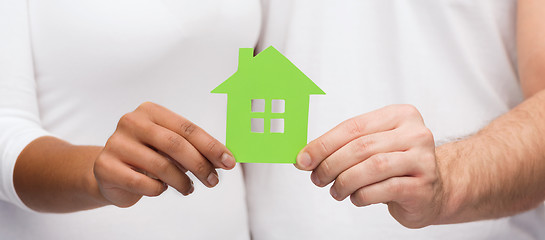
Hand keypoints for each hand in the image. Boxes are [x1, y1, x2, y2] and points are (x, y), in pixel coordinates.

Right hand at [93, 102, 234, 207]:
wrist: (108, 172)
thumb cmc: (147, 156)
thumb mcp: (169, 147)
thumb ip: (193, 149)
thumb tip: (225, 158)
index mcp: (150, 111)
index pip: (188, 129)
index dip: (211, 146)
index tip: (229, 162)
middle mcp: (131, 122)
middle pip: (176, 145)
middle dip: (200, 165)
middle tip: (214, 181)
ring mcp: (116, 143)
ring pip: (161, 166)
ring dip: (182, 181)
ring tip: (188, 188)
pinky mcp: (106, 167)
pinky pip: (143, 183)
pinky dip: (159, 189)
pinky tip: (161, 188)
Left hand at [296, 104, 442, 227]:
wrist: (433, 190)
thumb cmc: (396, 166)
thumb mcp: (372, 147)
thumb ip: (343, 147)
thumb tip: (305, 156)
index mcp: (400, 115)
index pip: (353, 127)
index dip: (323, 144)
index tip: (303, 159)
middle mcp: (416, 134)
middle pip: (361, 146)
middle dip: (331, 164)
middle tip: (317, 178)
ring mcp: (423, 160)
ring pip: (372, 167)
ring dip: (345, 181)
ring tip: (336, 191)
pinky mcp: (423, 186)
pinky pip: (384, 189)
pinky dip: (362, 195)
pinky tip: (356, 198)